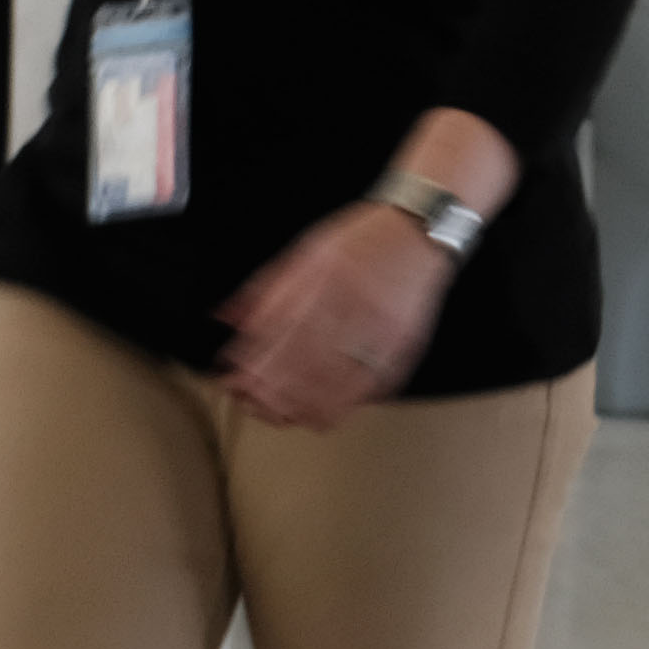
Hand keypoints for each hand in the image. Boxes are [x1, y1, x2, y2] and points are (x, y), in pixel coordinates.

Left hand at [217, 201, 448, 429]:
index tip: (235, 380)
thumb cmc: (362, 241)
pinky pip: (369, 385)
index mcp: (324, 275)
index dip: (254, 363)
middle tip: (251, 404)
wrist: (420, 232)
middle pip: (305, 360)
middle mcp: (352, 302)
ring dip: (302, 404)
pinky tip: (320, 416)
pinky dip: (341, 406)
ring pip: (336, 379)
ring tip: (279, 415)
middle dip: (271, 390)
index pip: (280, 330)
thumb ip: (266, 288)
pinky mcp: (402, 345)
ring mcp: (380, 327)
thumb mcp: (306, 252)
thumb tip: (228, 317)